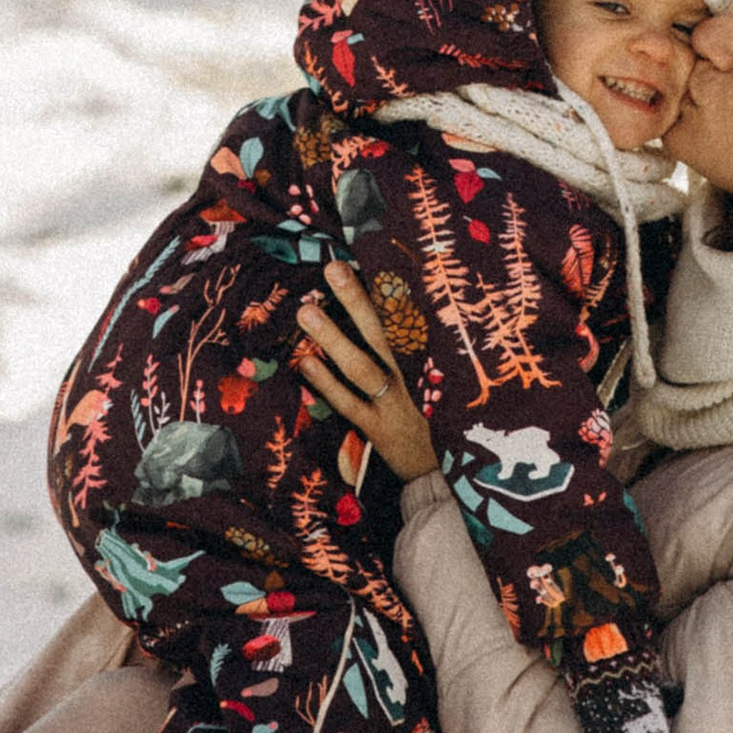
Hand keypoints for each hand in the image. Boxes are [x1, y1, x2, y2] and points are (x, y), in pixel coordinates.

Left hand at [297, 266, 437, 481]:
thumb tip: (341, 325)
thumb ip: (376, 357)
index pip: (390, 320)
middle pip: (379, 332)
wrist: (427, 470)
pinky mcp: (375, 428)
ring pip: (361, 366)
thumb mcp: (401, 385)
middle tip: (333, 269)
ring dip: (333, 338)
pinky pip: (348, 402)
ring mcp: (389, 402)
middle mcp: (400, 375)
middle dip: (356, 299)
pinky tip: (305, 364)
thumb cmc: (407, 421)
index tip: (348, 263)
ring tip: (306, 312)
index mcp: (405, 362)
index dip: (370, 292)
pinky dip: (326, 382)